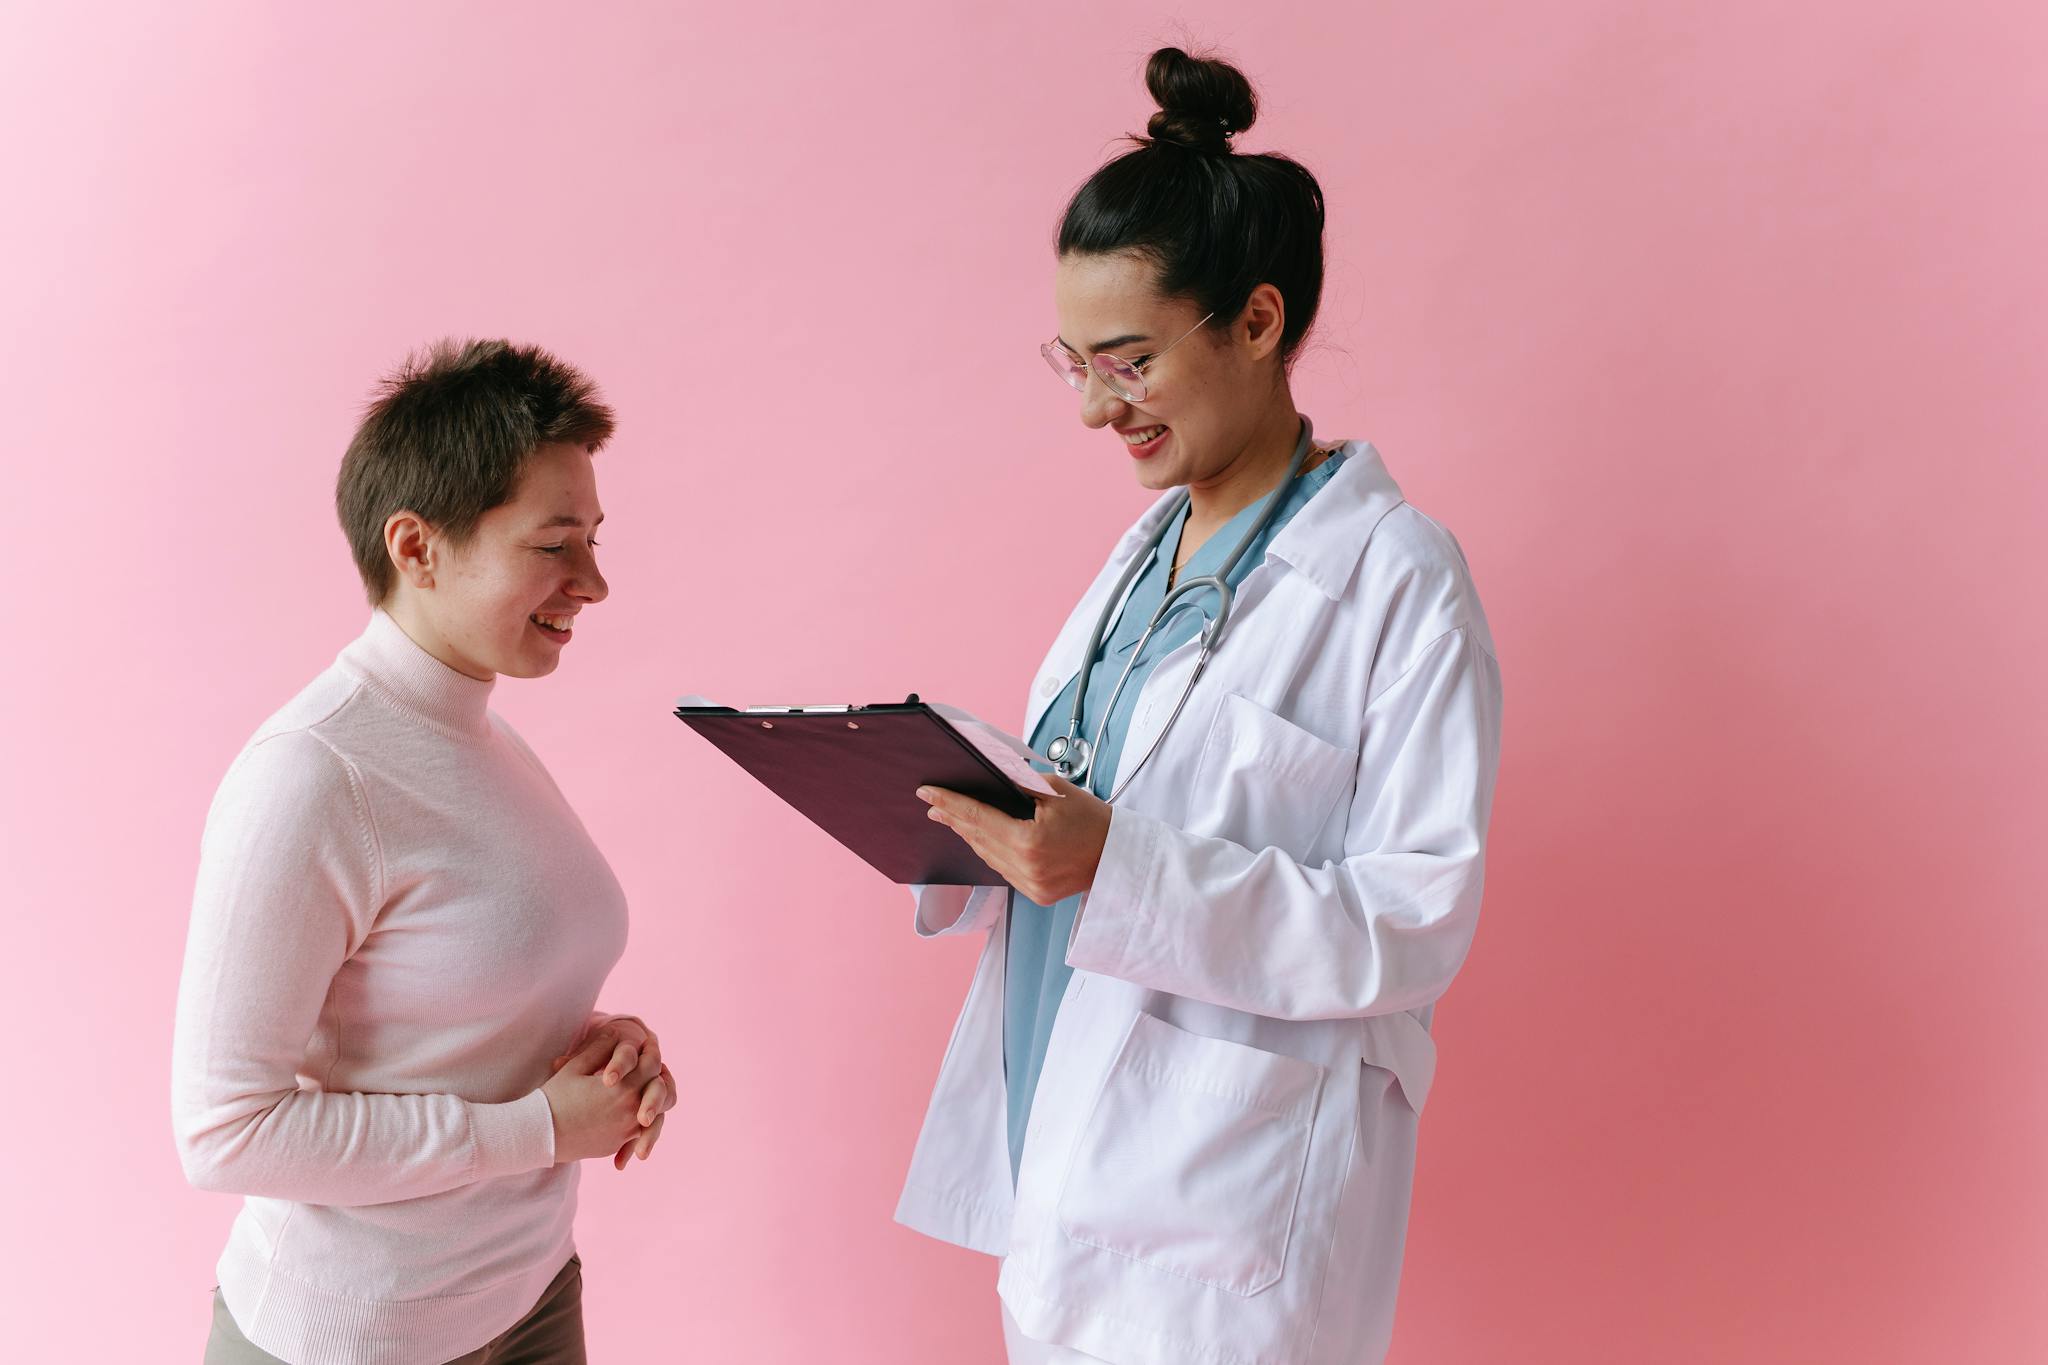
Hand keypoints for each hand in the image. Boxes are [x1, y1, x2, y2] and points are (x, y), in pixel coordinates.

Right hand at [544, 1018, 677, 1167]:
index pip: (652, 1064)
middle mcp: (630, 1110)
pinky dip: (642, 1117)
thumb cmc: (555, 1097)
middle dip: (657, 1073)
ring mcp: (626, 1130)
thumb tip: (616, 1032)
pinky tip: (635, 1106)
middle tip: (649, 1062)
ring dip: (654, 1097)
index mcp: (622, 1087)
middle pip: (659, 1088)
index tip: (648, 1043)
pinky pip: (640, 1129)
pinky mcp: (619, 1143)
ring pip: (656, 1112)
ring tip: (647, 1085)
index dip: (652, 1051)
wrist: (540, 1135)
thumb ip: (600, 1048)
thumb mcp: (575, 1067)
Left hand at [917, 774, 1111, 904]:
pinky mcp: (1036, 894)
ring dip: (970, 836)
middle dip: (954, 818)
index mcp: (1029, 841)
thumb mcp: (1056, 791)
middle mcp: (1026, 868)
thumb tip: (990, 776)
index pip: (978, 818)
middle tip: (933, 804)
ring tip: (951, 819)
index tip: (928, 793)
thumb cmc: (1094, 820)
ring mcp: (1030, 885)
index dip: (951, 804)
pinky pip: (1003, 870)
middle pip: (978, 839)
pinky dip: (990, 852)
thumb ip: (1019, 783)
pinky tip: (981, 839)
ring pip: (987, 857)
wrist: (1119, 854)